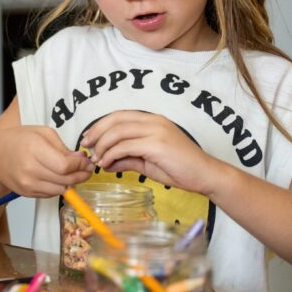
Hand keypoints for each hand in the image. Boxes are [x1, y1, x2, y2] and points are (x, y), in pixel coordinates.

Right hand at [0, 125, 92, 197]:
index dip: (80, 165)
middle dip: (81, 174)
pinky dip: (58, 186)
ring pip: (60, 189)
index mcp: (34, 149)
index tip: (87, 161)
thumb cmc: (20, 140)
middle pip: (65, 179)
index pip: (65, 165)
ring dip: (70, 182)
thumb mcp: (42, 133)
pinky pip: (51, 194)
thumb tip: (82, 160)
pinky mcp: (27, 193)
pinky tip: (57, 176)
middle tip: (87, 169)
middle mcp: (30, 169)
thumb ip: (63, 147)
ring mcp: (27, 183)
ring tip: (72, 172)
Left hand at [81, 110, 221, 195]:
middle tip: (85, 145)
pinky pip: (125, 146)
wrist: (206, 176)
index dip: (100, 125)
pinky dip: (111, 154)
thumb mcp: (147, 162)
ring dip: (103, 145)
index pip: (119, 116)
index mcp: (151, 120)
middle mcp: (153, 121)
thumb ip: (126, 159)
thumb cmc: (179, 168)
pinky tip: (106, 164)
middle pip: (115, 120)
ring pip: (118, 132)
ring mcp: (156, 130)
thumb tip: (105, 162)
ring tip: (96, 159)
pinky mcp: (157, 144)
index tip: (88, 137)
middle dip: (96, 132)